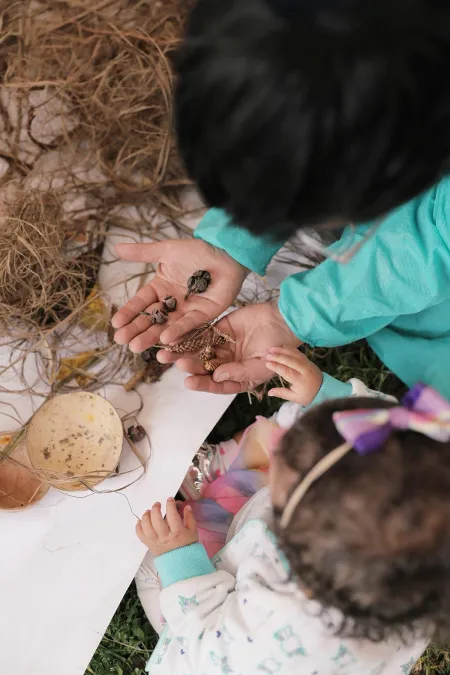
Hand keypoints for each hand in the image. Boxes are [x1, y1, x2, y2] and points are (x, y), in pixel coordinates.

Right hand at [112, 239, 246, 351]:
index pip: (141, 303)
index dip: (128, 313)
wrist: (225, 251)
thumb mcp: (166, 250)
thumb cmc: (197, 250)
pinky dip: (178, 331)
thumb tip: (116, 248)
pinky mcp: (205, 315)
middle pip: (151, 319)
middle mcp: (172, 302)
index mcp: (161, 287)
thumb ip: (142, 253)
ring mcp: (188, 310)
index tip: (115, 324)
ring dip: (152, 336)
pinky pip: (189, 325)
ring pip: (167, 326)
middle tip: (121, 341)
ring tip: (136, 346)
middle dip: (136, 330)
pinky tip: (165, 339)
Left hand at [136, 498, 198, 556]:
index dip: (170, 505)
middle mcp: (165, 537)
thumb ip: (190, 518)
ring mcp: (156, 542)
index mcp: (178, 533)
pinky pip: (141, 536)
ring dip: (145, 517)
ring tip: (148, 511)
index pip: (172, 516)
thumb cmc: (188, 545)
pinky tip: (140, 521)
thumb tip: (186, 506)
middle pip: (157, 522)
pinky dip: (138, 527)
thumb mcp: (193, 531)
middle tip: (157, 504)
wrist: (182, 563)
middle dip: (155, 509)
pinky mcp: (150, 546)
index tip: (169, 499)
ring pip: (147, 529)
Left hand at [158, 301, 300, 393]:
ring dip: (183, 352)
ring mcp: (223, 346)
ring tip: (166, 353)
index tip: (189, 383)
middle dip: (189, 366)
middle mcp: (227, 364)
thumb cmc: (279, 350)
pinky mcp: (220, 329)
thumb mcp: (261, 367)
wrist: (285, 323)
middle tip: (175, 363)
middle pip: (204, 367)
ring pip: (199, 351)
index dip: (202, 384)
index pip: (217, 384)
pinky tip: (175, 337)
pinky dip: (189, 335)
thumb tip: (217, 377)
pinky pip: (202, 333)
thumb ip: (239, 372)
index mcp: (237, 378)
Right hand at [265, 347, 322, 405]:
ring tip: (271, 348)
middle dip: (278, 356)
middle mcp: (305, 370)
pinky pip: (298, 352)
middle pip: (290, 360)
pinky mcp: (308, 360)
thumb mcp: (295, 398)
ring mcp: (307, 363)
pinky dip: (289, 348)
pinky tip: (281, 347)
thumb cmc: (308, 395)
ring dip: (282, 350)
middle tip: (267, 355)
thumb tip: (269, 393)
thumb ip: (282, 394)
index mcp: (301, 380)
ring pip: (294, 354)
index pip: (287, 371)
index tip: (267, 363)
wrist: (324, 389)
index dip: (277, 366)